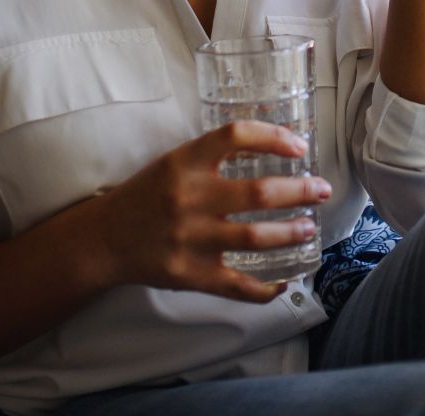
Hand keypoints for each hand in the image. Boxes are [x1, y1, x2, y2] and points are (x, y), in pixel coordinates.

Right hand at [86, 121, 332, 301]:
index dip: (274, 136)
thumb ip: (213, 155)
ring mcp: (191, 238)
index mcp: (185, 162)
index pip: (236, 135)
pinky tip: (284, 281)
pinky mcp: (190, 274)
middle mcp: (189, 198)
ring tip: (309, 228)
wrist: (103, 240)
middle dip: (300, 190)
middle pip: (259, 192)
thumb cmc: (145, 196)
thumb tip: (272, 144)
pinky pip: (237, 285)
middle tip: (322, 190)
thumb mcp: (173, 162)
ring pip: (255, 238)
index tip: (300, 145)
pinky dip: (265, 288)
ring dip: (291, 233)